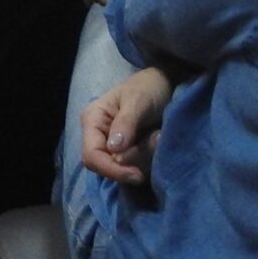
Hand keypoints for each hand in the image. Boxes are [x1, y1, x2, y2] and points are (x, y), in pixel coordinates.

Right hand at [80, 68, 174, 185]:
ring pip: (124, 168)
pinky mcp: (127, 152)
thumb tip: (114, 149)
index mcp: (92, 120)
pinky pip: (136, 166)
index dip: (112, 169)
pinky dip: (149, 158)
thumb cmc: (149, 87)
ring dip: (145, 157)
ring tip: (159, 136)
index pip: (91, 156)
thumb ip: (126, 123)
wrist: (166, 84)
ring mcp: (113, 145)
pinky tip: (157, 141)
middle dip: (134, 160)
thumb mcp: (138, 100)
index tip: (137, 175)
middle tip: (156, 140)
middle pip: (108, 166)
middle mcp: (98, 136)